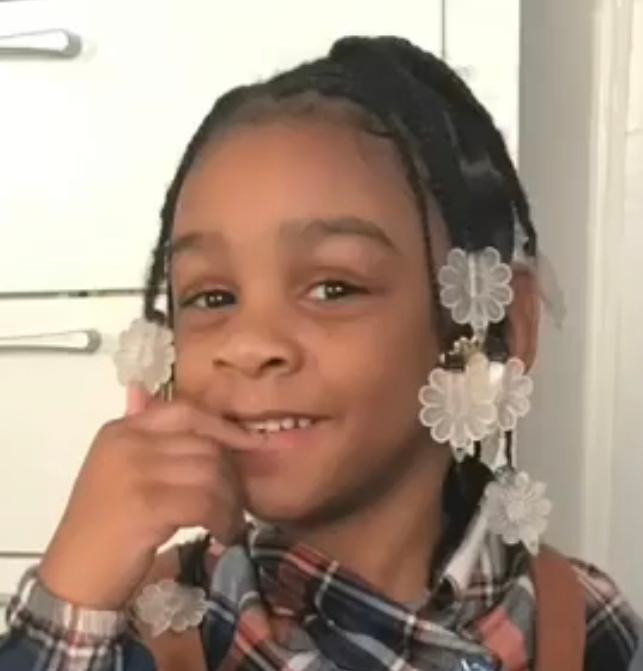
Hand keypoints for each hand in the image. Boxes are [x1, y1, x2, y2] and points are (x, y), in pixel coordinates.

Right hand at [38, 385, 262, 609]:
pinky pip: (205, 502)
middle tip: (239, 501)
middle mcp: (127, 442)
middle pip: (205, 444)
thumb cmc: (103, 527)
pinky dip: (223, 520)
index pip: (186, 412)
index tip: (254, 443)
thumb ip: (153, 443)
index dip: (225, 427)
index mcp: (122, 429)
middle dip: (232, 474)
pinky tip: (223, 534)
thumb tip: (192, 421)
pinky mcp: (146, 504)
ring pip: (210, 473)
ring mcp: (135, 471)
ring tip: (231, 522)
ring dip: (231, 502)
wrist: (73, 577)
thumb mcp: (121, 472)